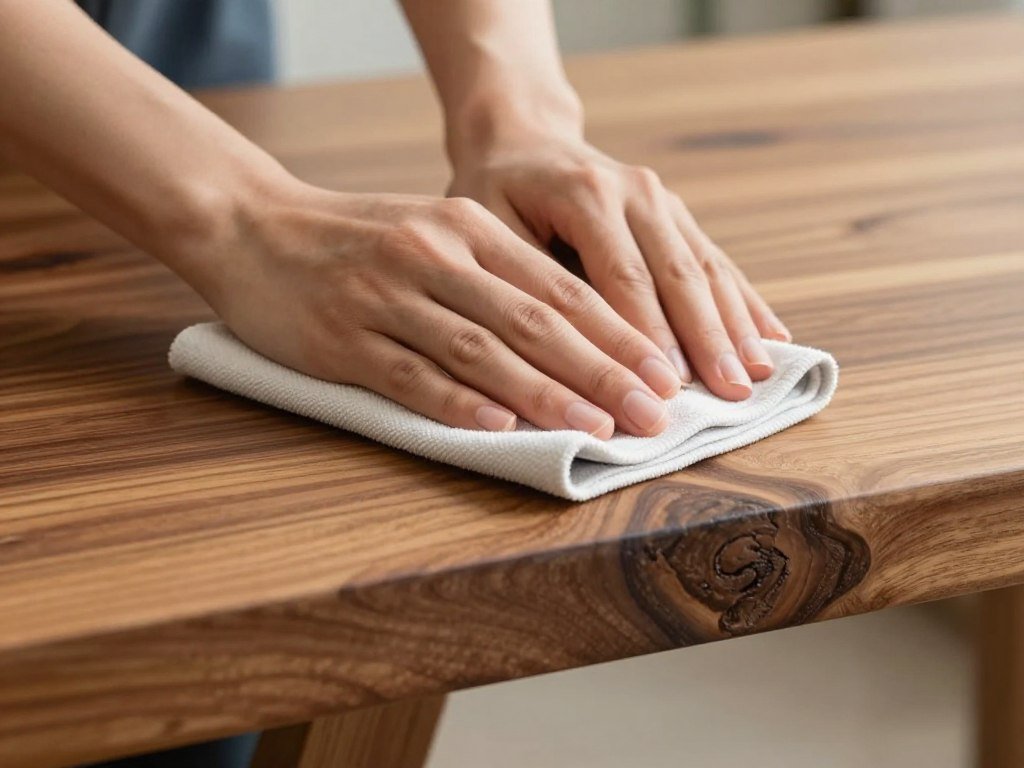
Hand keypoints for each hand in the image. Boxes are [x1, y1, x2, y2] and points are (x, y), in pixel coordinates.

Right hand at [194, 181, 683, 437]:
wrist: (251, 225)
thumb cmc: (356, 237)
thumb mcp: (434, 230)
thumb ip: (496, 274)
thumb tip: (572, 337)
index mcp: (468, 228)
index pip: (559, 288)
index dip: (618, 335)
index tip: (664, 376)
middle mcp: (435, 255)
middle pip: (534, 320)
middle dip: (601, 370)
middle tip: (653, 412)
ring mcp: (387, 296)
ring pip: (480, 348)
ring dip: (543, 392)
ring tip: (595, 427)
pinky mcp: (343, 338)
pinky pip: (409, 373)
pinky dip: (456, 403)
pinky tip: (499, 430)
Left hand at [449, 134, 792, 400]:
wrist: (522, 141)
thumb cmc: (495, 193)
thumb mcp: (488, 227)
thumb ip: (529, 282)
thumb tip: (566, 356)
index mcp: (587, 193)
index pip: (624, 277)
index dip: (649, 336)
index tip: (668, 388)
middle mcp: (635, 190)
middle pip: (678, 274)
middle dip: (707, 338)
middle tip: (730, 393)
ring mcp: (662, 200)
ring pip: (705, 268)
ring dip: (735, 324)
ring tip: (758, 375)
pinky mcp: (676, 215)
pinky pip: (716, 261)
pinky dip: (745, 303)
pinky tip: (773, 339)